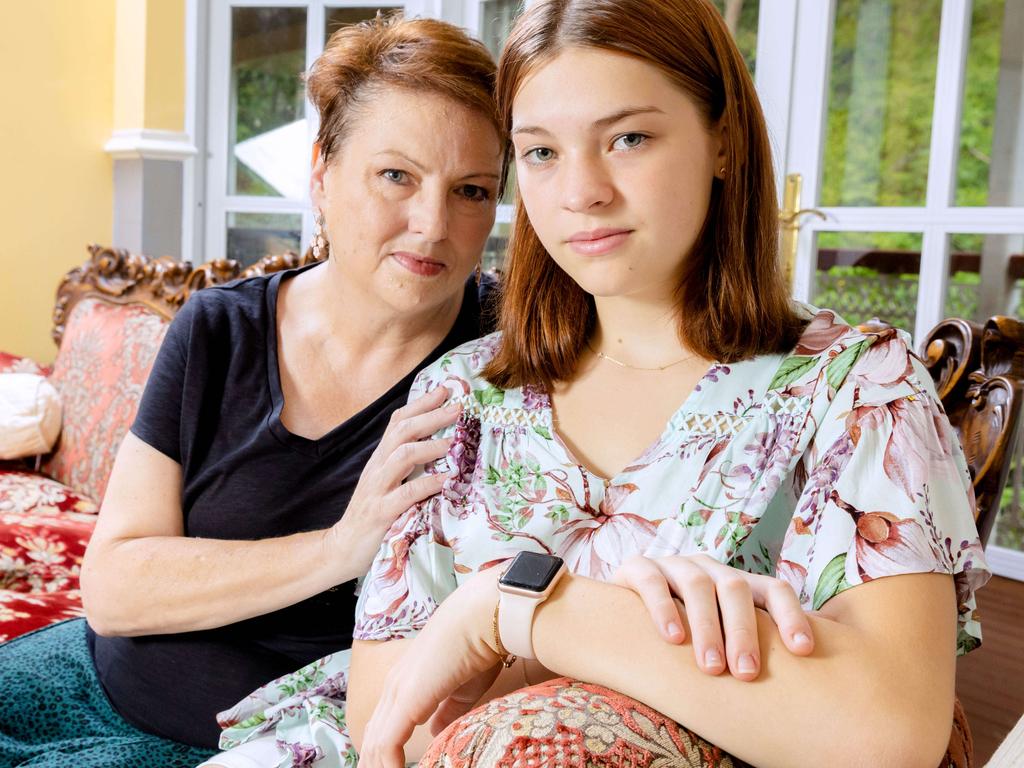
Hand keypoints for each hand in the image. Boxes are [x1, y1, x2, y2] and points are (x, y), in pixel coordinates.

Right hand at [330, 386, 460, 576]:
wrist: (342, 548)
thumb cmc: (373, 515)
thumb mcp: (389, 484)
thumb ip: (407, 466)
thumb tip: (441, 447)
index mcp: (381, 459)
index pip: (398, 422)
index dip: (421, 404)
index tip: (445, 390)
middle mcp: (377, 467)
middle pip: (402, 431)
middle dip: (430, 416)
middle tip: (457, 407)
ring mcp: (378, 488)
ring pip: (402, 455)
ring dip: (430, 445)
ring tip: (454, 441)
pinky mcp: (381, 512)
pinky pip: (406, 493)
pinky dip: (427, 483)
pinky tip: (445, 479)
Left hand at [358, 567, 502, 767]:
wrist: (481, 618)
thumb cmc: (478, 646)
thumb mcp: (463, 688)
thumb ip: (447, 711)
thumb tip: (437, 732)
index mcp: (406, 681)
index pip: (382, 725)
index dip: (381, 753)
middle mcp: (394, 686)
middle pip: (371, 737)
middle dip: (373, 764)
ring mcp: (397, 692)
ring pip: (374, 743)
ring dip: (378, 767)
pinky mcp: (406, 700)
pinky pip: (387, 743)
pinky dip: (387, 765)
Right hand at [611, 554, 813, 680]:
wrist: (618, 616)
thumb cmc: (683, 636)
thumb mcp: (719, 636)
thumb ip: (750, 646)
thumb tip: (804, 681)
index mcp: (736, 584)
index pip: (772, 589)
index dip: (791, 615)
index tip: (803, 650)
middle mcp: (709, 569)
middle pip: (735, 588)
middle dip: (743, 631)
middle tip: (746, 673)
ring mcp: (673, 565)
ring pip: (698, 584)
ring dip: (707, 627)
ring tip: (711, 668)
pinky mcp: (638, 568)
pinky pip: (653, 582)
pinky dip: (664, 609)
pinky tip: (673, 639)